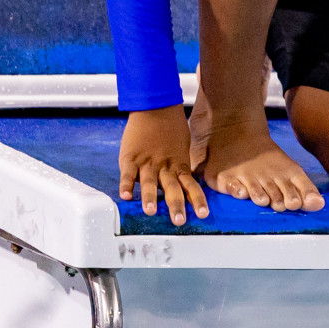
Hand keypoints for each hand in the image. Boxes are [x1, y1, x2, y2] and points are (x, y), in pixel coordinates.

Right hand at [118, 105, 209, 225]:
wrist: (155, 106)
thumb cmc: (171, 128)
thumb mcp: (182, 148)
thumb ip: (181, 167)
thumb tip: (187, 183)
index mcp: (178, 165)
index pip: (190, 185)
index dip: (197, 200)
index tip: (203, 214)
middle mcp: (164, 166)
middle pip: (171, 188)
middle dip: (175, 205)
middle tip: (179, 221)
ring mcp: (147, 162)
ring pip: (149, 182)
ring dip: (150, 197)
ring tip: (150, 211)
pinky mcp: (130, 158)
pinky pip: (128, 173)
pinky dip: (126, 184)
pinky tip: (125, 196)